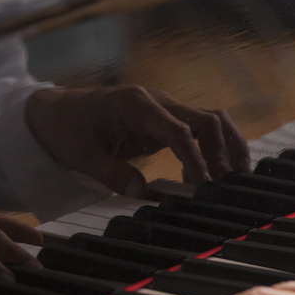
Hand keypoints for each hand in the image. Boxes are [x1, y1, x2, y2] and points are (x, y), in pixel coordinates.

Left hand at [25, 85, 250, 196]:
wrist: (58, 112)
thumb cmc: (67, 129)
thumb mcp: (81, 155)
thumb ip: (112, 173)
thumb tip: (141, 193)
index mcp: (135, 104)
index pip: (178, 129)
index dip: (195, 158)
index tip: (202, 185)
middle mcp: (157, 101)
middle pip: (206, 119)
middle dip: (222, 152)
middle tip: (226, 186)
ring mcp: (165, 109)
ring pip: (211, 120)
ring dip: (228, 147)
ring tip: (236, 178)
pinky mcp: (167, 121)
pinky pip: (200, 129)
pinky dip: (216, 148)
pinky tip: (218, 173)